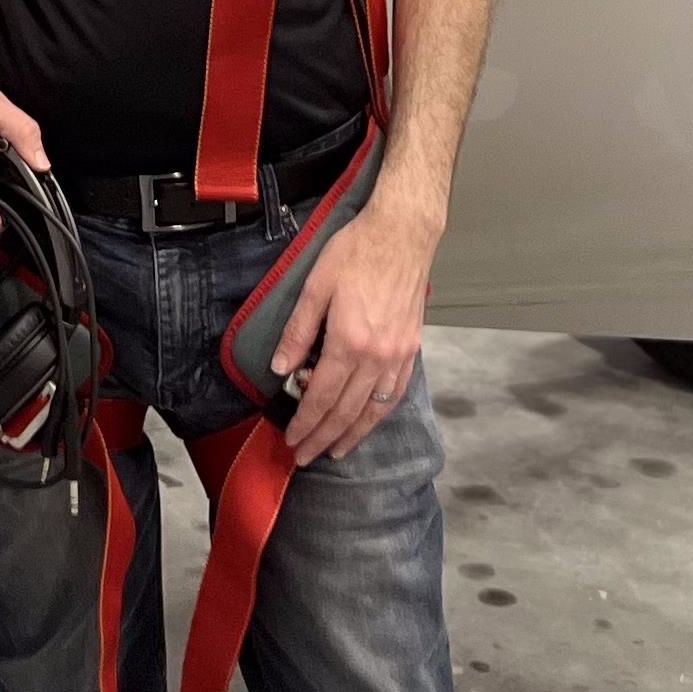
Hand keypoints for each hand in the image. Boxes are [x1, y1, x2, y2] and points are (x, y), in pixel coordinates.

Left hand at [269, 208, 436, 464]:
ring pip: (373, 410)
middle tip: (306, 456)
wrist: (401, 235)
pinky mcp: (411, 349)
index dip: (305, 424)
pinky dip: (379, 414)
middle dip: (323, 438)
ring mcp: (398, 355)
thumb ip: (298, 331)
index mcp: (349, 343)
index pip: (322, 398)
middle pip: (346, 411)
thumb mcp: (315, 286)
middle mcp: (377, 357)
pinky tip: (369, 421)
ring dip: (353, 435)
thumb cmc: (356, 253)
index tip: (292, 440)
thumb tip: (281, 368)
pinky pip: (395, 394)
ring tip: (336, 451)